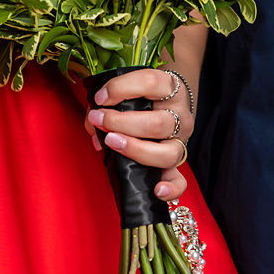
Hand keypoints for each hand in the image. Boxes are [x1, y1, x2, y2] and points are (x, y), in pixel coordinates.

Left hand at [83, 66, 192, 203]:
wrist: (167, 102)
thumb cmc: (141, 96)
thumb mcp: (128, 90)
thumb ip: (107, 104)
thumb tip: (92, 125)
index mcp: (169, 88)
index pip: (150, 82)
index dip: (120, 89)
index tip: (99, 98)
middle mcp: (180, 114)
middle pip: (157, 122)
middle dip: (121, 122)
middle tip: (98, 120)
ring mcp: (180, 140)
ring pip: (167, 152)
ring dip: (136, 149)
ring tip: (111, 143)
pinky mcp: (176, 163)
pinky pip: (179, 180)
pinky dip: (171, 188)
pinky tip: (157, 191)